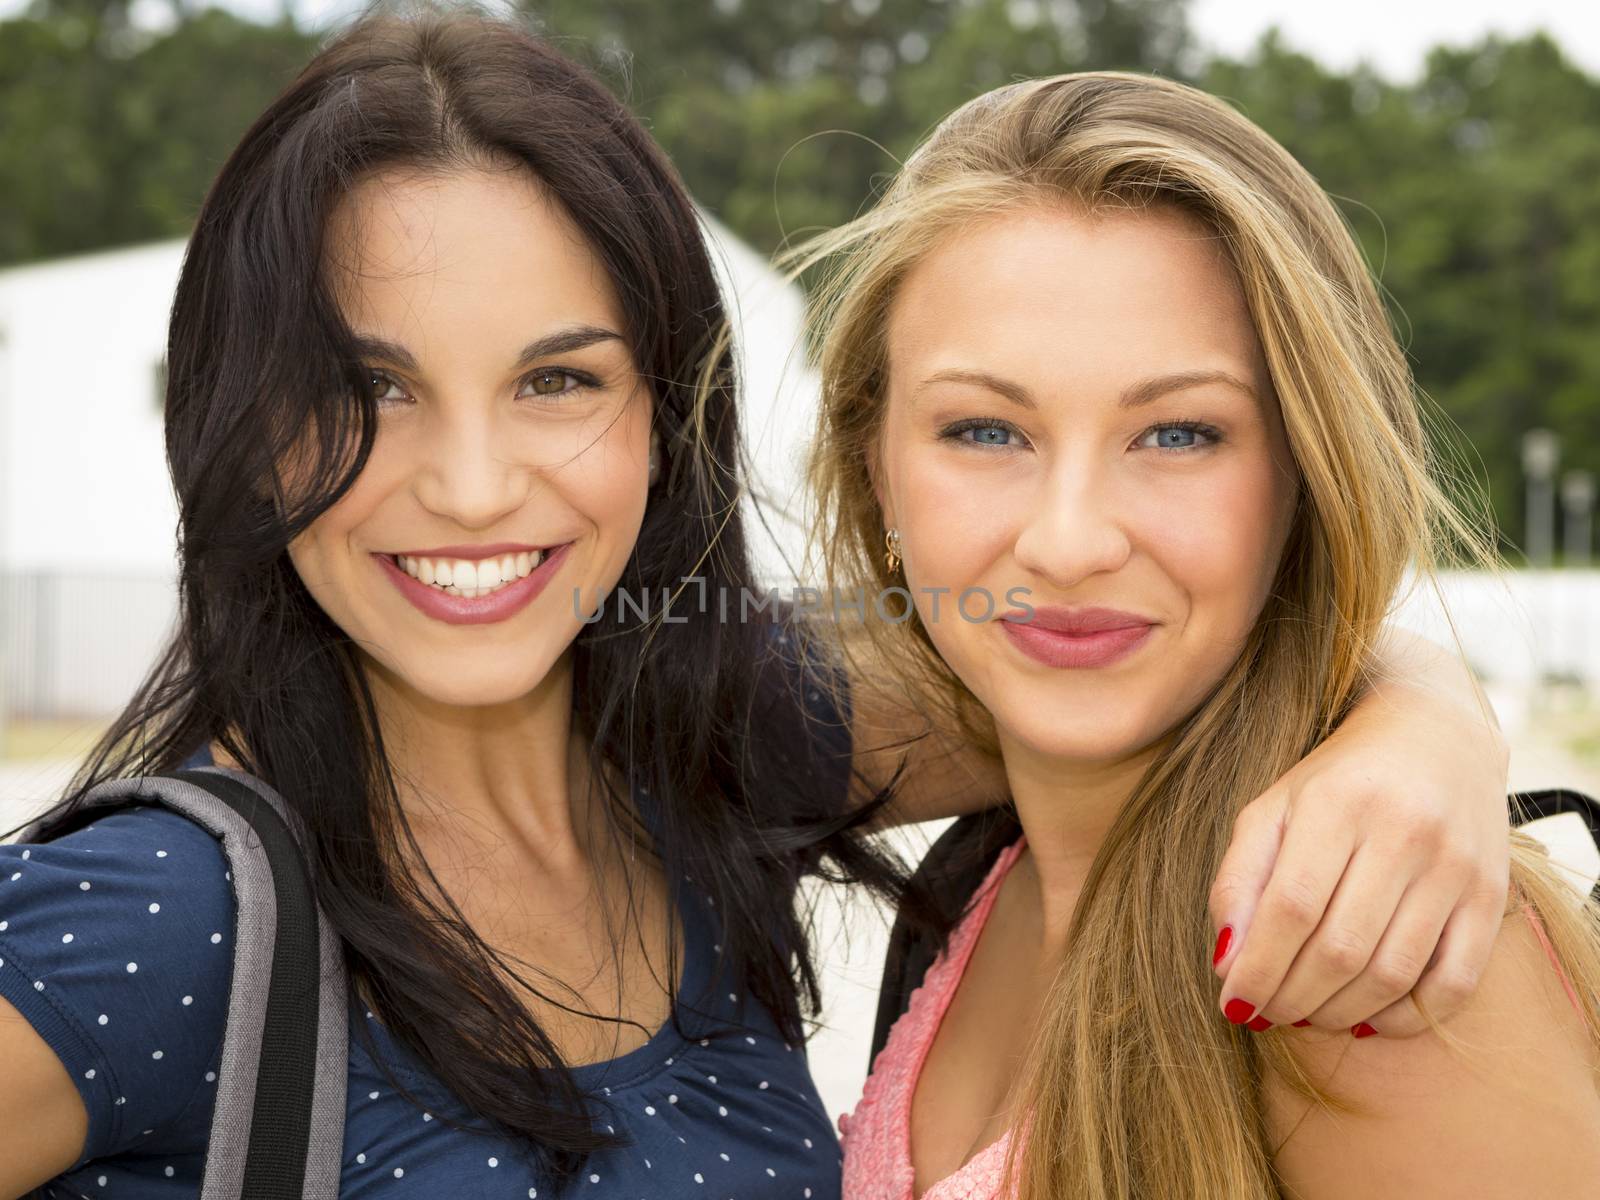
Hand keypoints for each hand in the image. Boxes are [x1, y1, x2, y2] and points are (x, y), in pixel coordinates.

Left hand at [1208, 677, 1510, 1037]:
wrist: (1435, 735)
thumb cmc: (1336, 782)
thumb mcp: (1273, 808)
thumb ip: (1239, 879)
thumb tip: (1226, 961)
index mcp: (1337, 803)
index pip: (1291, 907)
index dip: (1258, 967)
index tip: (1233, 1001)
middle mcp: (1403, 832)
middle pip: (1339, 948)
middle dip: (1291, 997)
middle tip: (1266, 1012)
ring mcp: (1454, 866)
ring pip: (1391, 972)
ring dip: (1338, 1012)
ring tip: (1306, 1014)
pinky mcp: (1491, 895)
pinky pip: (1454, 981)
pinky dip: (1405, 1016)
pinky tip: (1366, 1017)